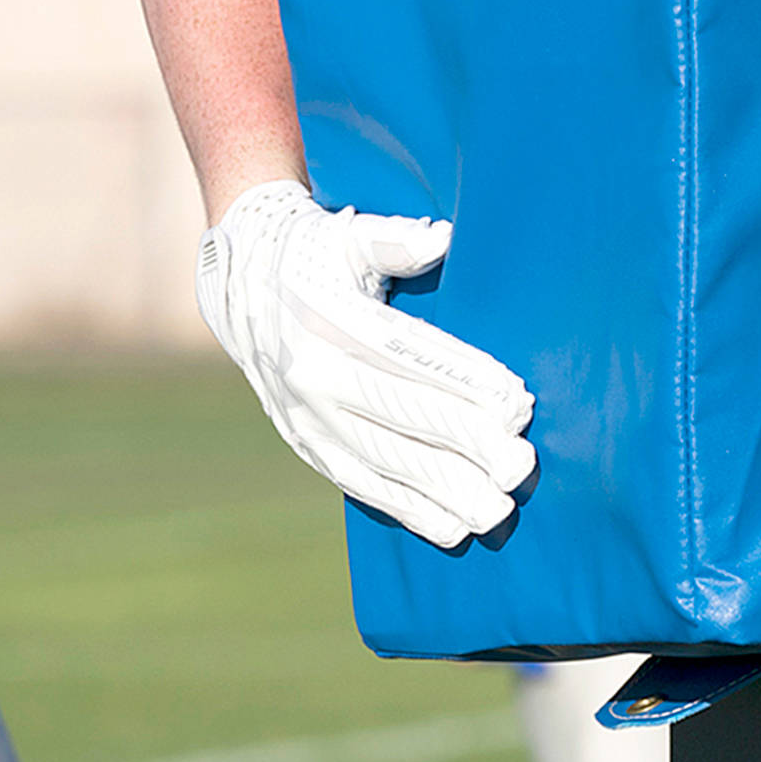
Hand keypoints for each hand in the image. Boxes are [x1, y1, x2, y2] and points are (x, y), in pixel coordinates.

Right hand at [197, 180, 536, 546]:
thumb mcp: (349, 234)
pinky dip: (406, 508)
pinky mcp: (305, 441)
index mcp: (328, 319)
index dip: (466, 382)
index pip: (409, 357)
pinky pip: (358, 482)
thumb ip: (394, 240)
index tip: (518, 405)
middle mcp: (312, 374)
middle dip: (466, 447)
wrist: (239, 280)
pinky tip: (451, 527)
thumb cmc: (316, 250)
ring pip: (383, 461)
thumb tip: (441, 239)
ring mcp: (305, 416)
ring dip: (443, 492)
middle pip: (401, 417)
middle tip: (520, 469)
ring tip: (497, 513)